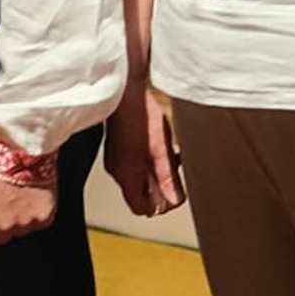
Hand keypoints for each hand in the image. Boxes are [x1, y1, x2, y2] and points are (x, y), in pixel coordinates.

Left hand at [0, 148, 59, 254]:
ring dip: (16, 219)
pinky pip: (36, 223)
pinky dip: (33, 212)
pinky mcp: (43, 217)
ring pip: (17, 231)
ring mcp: (23, 224)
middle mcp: (1, 227)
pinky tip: (30, 194)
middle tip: (0, 200)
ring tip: (16, 193)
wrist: (21, 146)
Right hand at [105, 84, 184, 221]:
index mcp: (126, 175)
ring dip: (157, 173)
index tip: (174, 196)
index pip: (140, 207)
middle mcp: (118, 170)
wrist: (126, 88)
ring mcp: (117, 157)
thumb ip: (167, 177)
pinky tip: (164, 147)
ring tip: (173, 160)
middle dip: (160, 189)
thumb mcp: (161, 150)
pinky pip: (136, 163)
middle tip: (177, 178)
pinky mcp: (120, 145)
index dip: (159, 206)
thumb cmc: (140, 115)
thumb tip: (173, 199)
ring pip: (140, 177)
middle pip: (140, 193)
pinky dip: (150, 161)